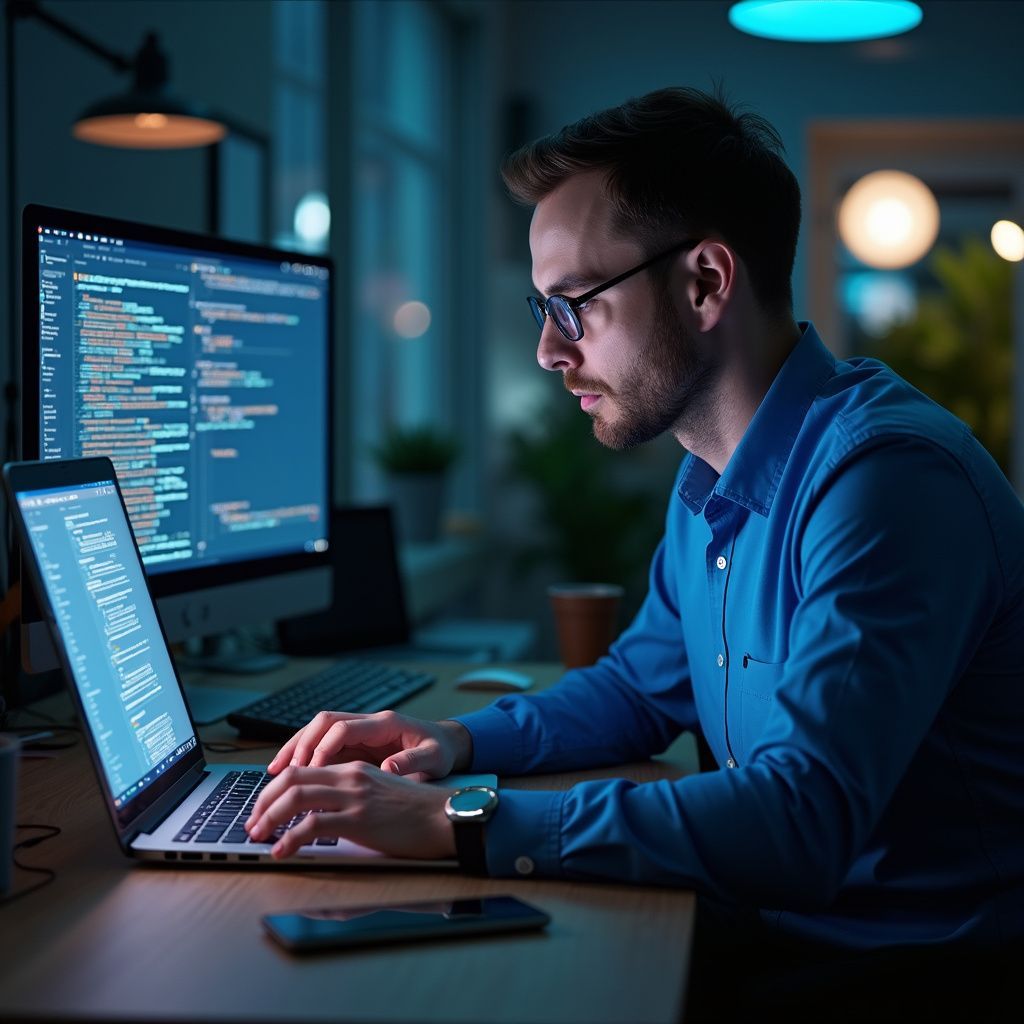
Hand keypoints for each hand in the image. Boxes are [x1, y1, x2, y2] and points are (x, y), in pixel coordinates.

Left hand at [244, 761, 456, 859]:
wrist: (445, 817)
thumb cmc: (416, 813)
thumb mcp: (379, 795)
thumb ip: (351, 798)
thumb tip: (321, 816)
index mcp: (353, 769)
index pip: (302, 769)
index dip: (275, 788)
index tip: (262, 807)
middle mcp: (350, 777)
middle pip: (291, 779)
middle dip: (263, 801)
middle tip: (251, 823)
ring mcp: (354, 797)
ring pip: (296, 797)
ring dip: (269, 817)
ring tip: (258, 836)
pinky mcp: (359, 819)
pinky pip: (313, 826)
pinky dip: (290, 839)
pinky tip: (282, 851)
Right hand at [267, 710, 470, 779]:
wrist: (445, 744)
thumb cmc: (439, 751)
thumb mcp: (433, 759)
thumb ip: (412, 763)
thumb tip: (389, 769)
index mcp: (385, 724)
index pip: (344, 728)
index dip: (325, 747)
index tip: (313, 770)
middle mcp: (367, 722)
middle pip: (324, 723)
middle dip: (301, 744)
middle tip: (286, 772)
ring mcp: (358, 731)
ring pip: (317, 731)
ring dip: (295, 748)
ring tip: (275, 771)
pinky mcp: (353, 743)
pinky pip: (321, 745)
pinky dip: (303, 756)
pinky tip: (288, 772)